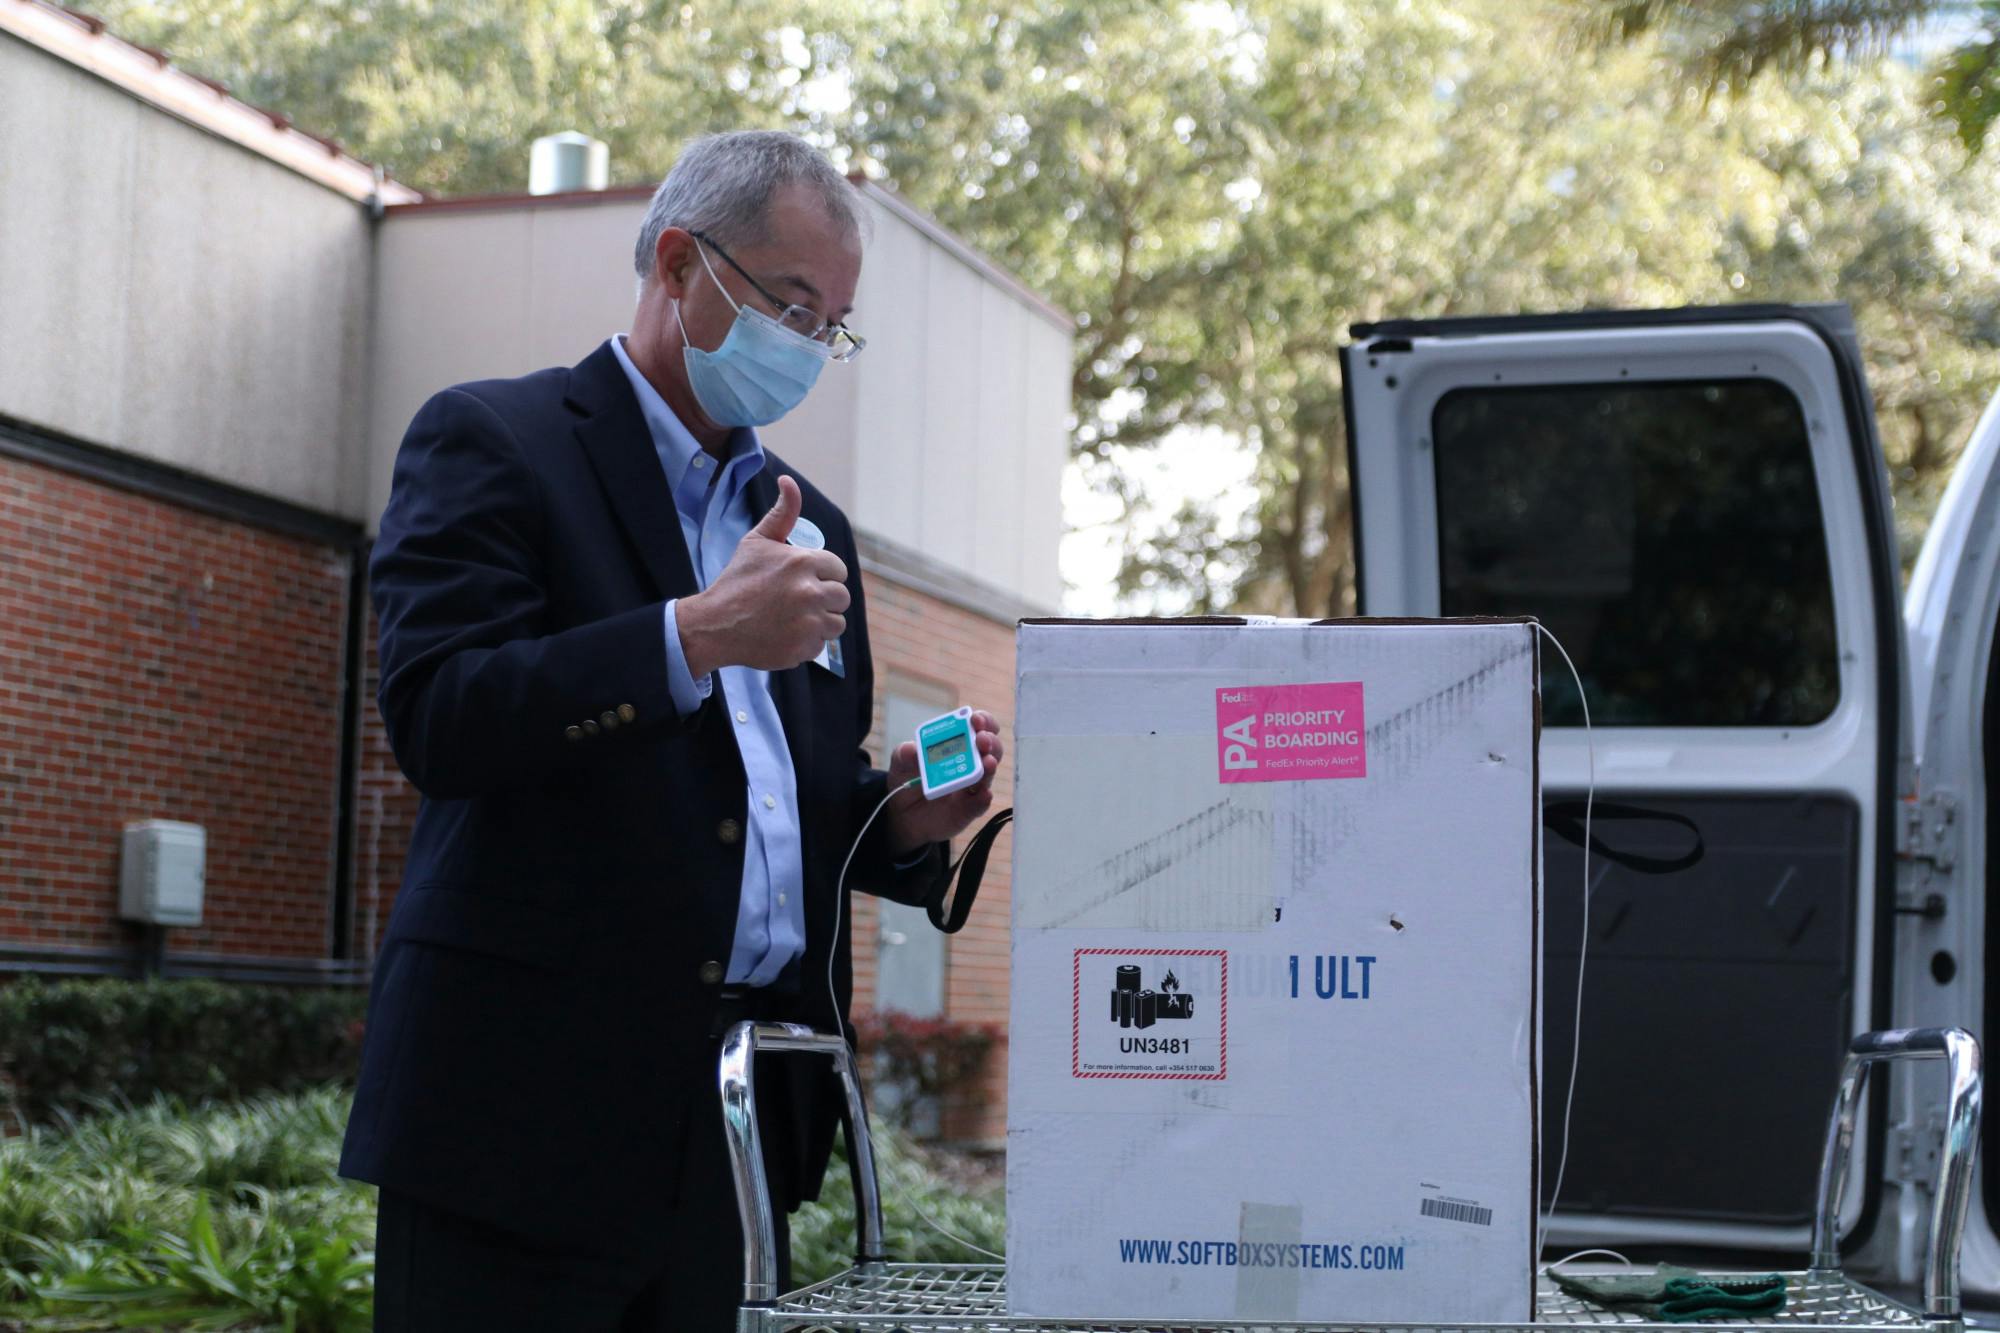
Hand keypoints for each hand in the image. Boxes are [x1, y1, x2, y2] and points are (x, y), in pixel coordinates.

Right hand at [677, 475, 848, 674]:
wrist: (715, 624)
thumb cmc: (737, 581)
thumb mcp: (757, 542)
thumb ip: (782, 513)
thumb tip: (788, 481)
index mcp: (802, 563)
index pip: (838, 569)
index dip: (822, 574)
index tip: (803, 580)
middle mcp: (810, 593)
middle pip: (841, 597)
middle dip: (824, 598)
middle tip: (797, 600)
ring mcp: (808, 623)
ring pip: (836, 623)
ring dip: (820, 621)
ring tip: (793, 618)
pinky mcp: (803, 649)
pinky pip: (821, 645)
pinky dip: (806, 642)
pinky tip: (784, 634)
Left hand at [882, 711, 1005, 855]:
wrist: (903, 814)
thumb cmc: (908, 780)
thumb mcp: (900, 764)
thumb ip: (904, 754)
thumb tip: (911, 749)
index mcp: (957, 744)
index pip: (978, 727)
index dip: (981, 720)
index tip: (975, 720)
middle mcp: (970, 763)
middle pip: (991, 749)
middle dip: (990, 741)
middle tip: (982, 741)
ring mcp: (971, 787)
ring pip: (988, 775)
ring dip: (990, 767)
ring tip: (988, 763)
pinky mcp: (968, 809)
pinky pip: (980, 804)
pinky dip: (983, 799)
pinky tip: (984, 794)